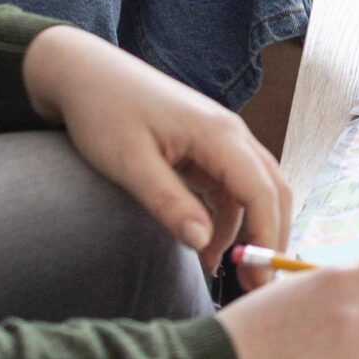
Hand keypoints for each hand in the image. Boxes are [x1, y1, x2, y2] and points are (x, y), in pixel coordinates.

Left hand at [21, 26, 290, 276]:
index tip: (258, 279)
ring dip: (249, 229)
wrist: (85, 73)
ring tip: (226, 272)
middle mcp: (231, 133)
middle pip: (272, 189)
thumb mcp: (130, 164)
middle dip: (270, 237)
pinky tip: (207, 245)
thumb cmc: (105, 112)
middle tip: (256, 285)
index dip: (266, 237)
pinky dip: (228, 217)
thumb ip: (169, 203)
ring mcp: (221, 138)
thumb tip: (204, 245)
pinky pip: (232, 185)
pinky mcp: (206, 145)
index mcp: (219, 134)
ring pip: (256, 188)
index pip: (262, 192)